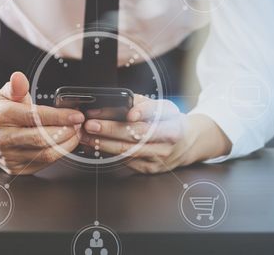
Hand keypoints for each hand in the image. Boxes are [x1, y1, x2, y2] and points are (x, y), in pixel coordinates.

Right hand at [0, 72, 84, 174]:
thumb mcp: (3, 95)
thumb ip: (16, 86)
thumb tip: (19, 77)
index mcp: (1, 116)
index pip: (35, 117)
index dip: (59, 117)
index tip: (76, 115)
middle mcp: (4, 139)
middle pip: (42, 139)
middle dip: (66, 132)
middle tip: (78, 124)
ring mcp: (9, 157)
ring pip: (45, 154)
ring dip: (66, 144)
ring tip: (74, 133)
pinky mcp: (16, 169)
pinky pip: (43, 163)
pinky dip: (58, 154)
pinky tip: (64, 143)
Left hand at [81, 95, 231, 173]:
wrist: (187, 144)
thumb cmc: (171, 122)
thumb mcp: (164, 107)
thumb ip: (144, 104)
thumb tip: (124, 103)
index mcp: (173, 125)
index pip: (154, 118)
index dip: (142, 113)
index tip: (127, 112)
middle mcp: (166, 145)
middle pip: (136, 136)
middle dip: (110, 130)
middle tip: (91, 123)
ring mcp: (157, 160)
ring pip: (127, 151)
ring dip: (103, 143)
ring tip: (86, 135)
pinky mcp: (148, 169)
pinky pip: (124, 160)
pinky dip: (107, 152)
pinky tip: (94, 145)